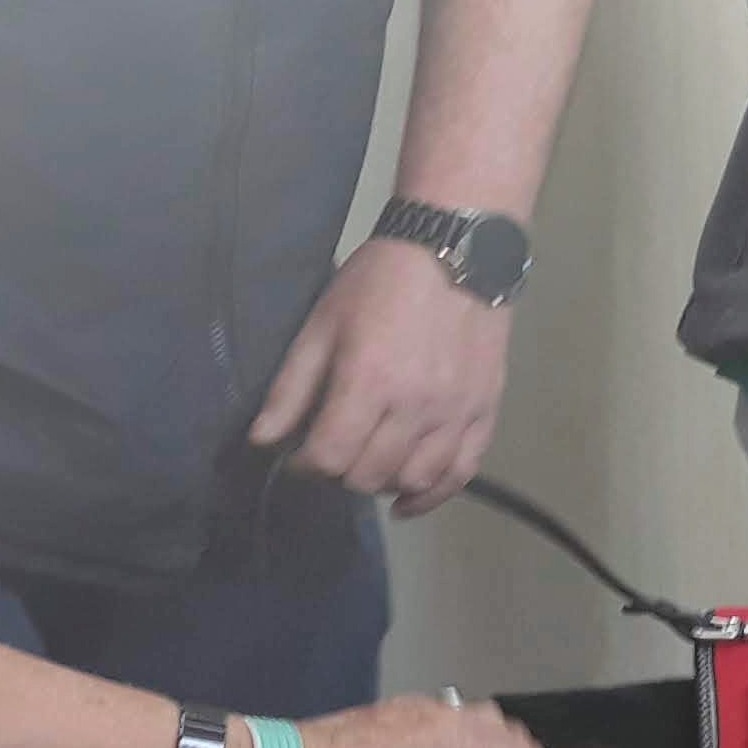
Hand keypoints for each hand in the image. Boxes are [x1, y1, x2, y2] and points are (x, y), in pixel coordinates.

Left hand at [252, 239, 512, 513]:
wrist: (456, 247)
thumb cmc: (379, 280)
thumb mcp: (322, 323)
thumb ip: (292, 387)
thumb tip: (263, 440)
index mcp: (369, 381)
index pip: (329, 458)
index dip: (305, 466)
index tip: (300, 453)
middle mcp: (416, 406)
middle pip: (368, 476)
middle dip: (340, 472)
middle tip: (335, 451)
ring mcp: (455, 412)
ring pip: (413, 480)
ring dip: (382, 482)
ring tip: (369, 463)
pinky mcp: (485, 410)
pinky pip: (461, 472)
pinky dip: (433, 494)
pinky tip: (407, 499)